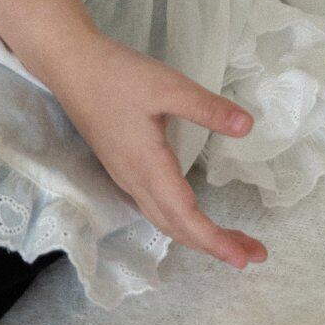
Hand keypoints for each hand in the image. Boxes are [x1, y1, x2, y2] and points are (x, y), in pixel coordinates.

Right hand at [44, 28, 268, 271]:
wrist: (70, 65)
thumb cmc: (118, 75)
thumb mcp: (168, 85)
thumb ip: (207, 108)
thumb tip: (248, 127)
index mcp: (148, 167)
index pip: (186, 217)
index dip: (216, 241)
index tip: (245, 259)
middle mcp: (135, 181)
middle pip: (177, 227)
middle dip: (214, 245)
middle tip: (253, 253)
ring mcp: (125, 175)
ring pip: (163, 219)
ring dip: (197, 235)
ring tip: (230, 239)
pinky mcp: (121, 166)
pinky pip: (154, 207)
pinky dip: (179, 220)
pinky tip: (192, 212)